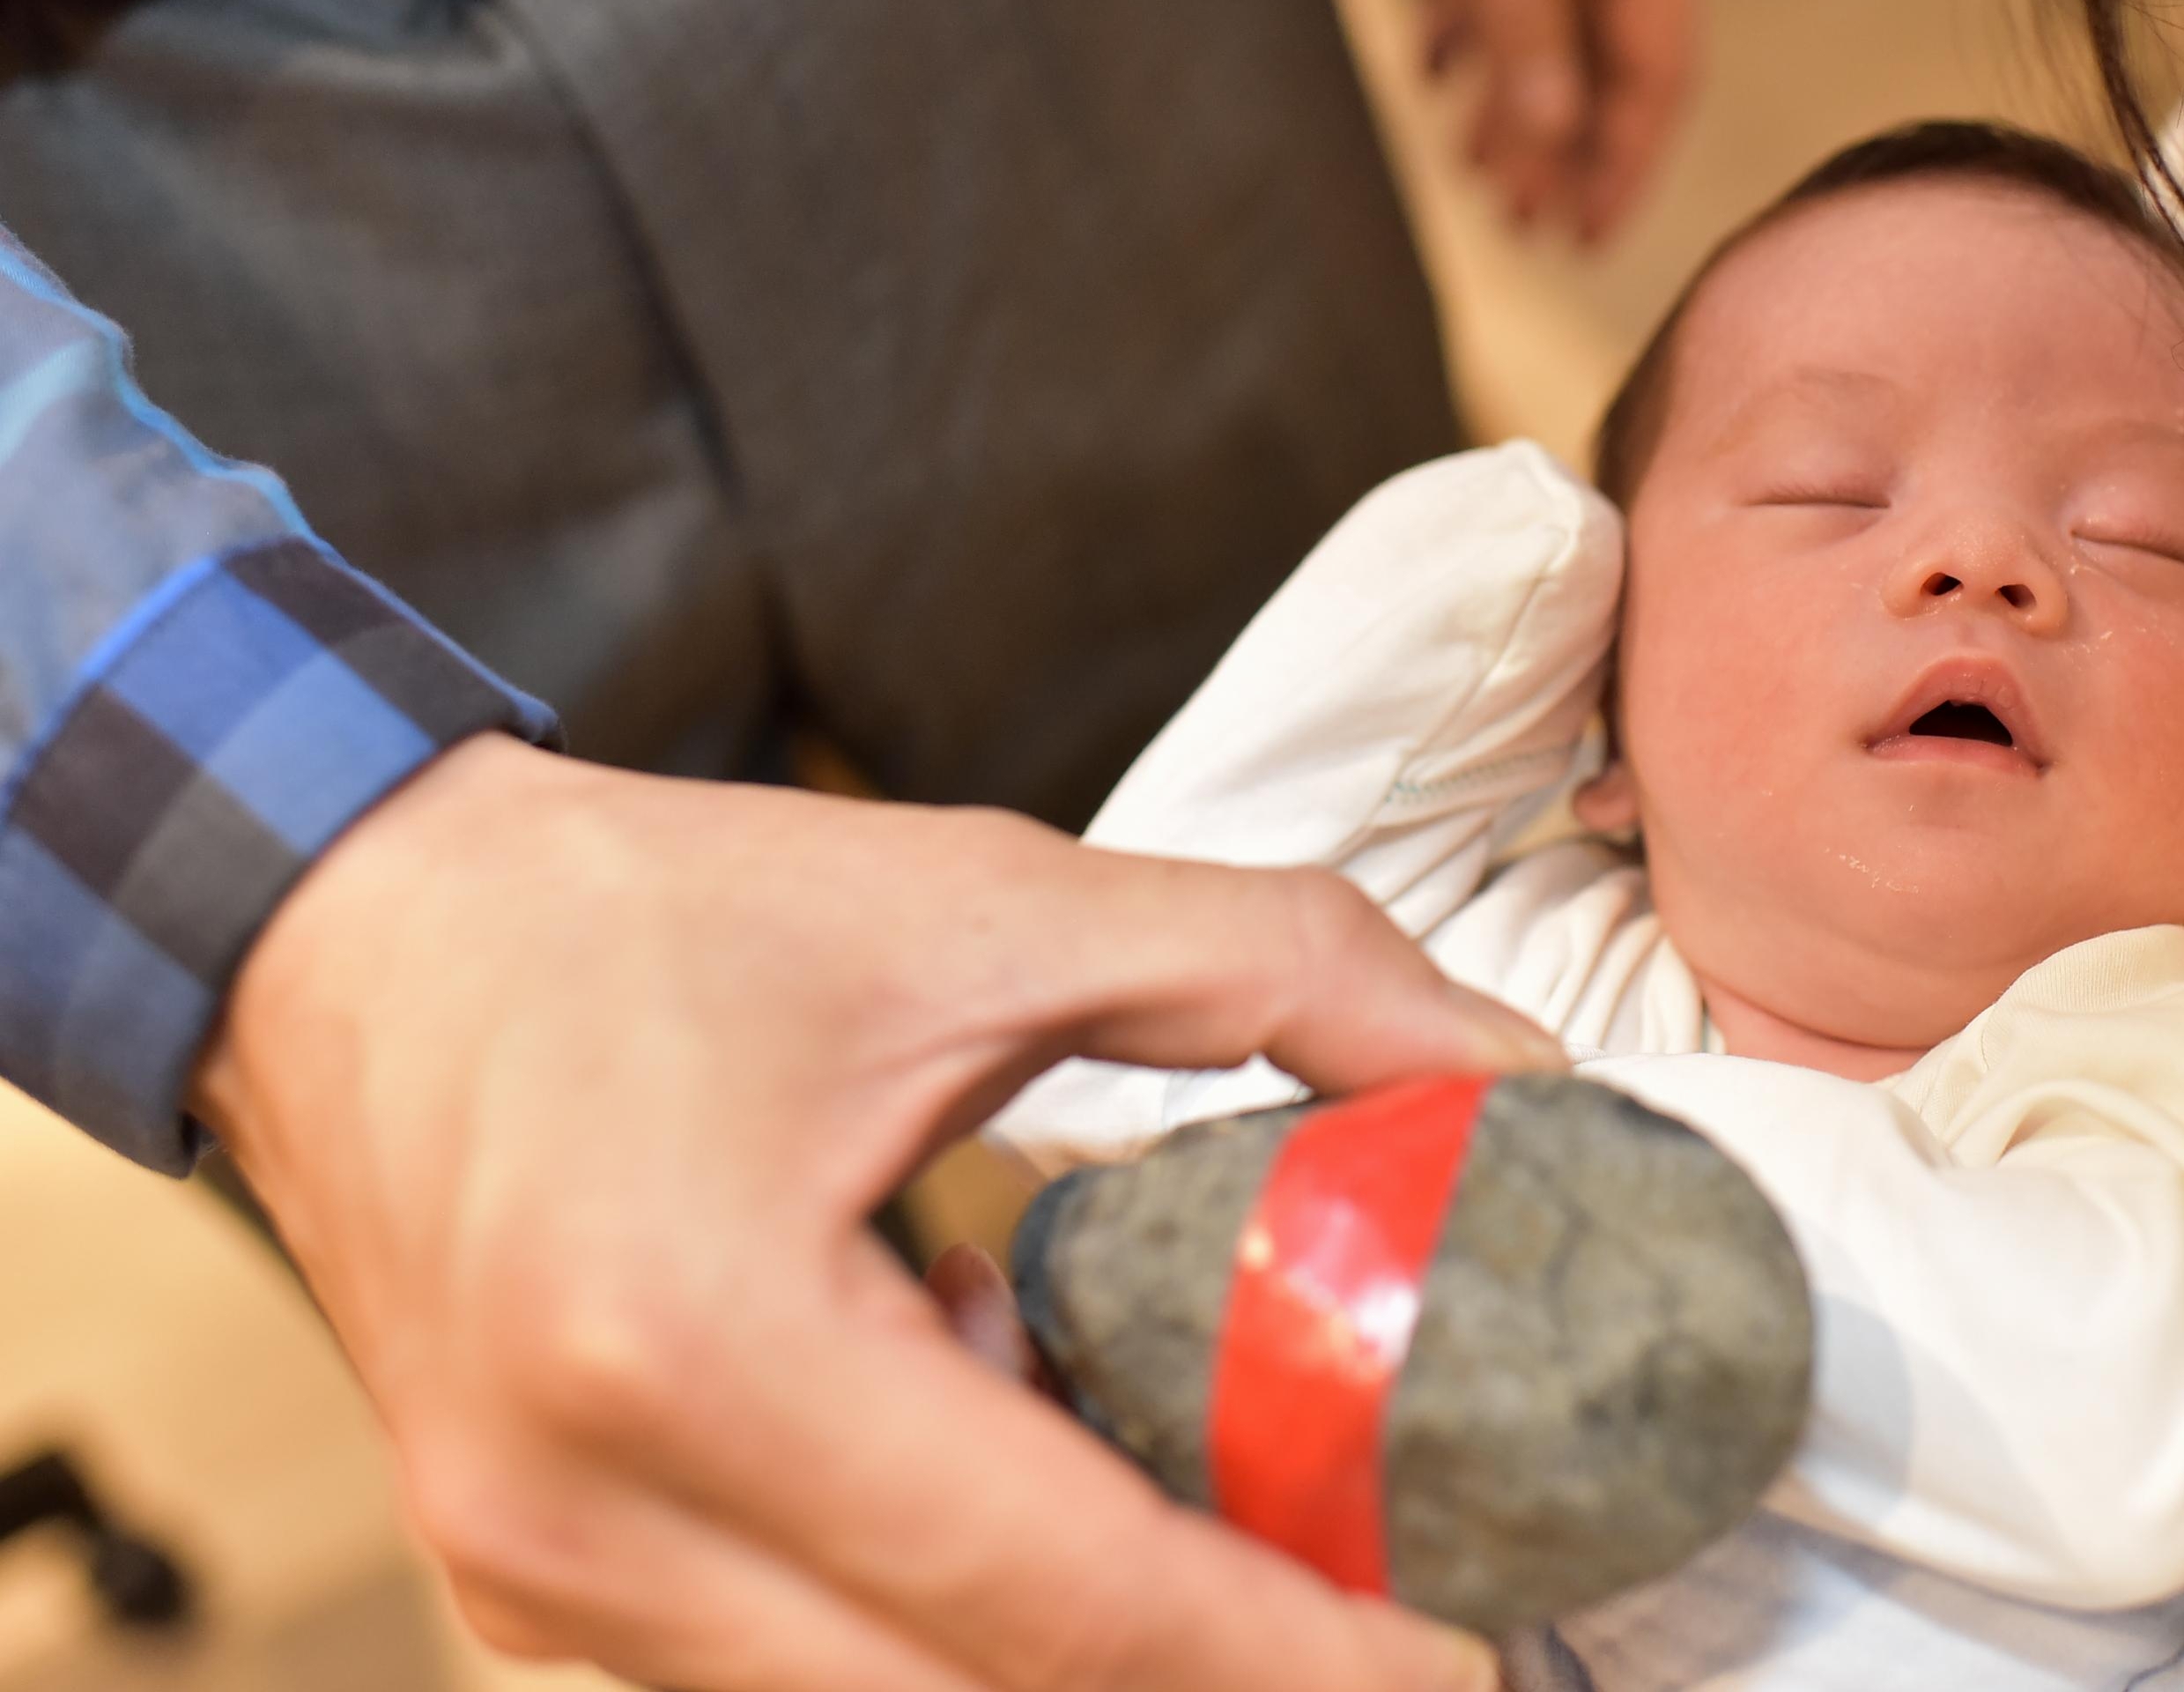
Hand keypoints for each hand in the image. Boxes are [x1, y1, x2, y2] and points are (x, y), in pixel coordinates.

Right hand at [194, 733, 1560, 1691]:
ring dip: (1075, 1650)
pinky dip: (947, 1617)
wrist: (343, 936)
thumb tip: (1513, 1074)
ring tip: (1226, 1518)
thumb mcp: (985, 898)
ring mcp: (541, 1588)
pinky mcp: (534, 1594)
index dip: (1284, 1647)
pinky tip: (1021, 1452)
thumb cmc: (644, 913)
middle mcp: (593, 1521)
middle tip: (1386, 1615)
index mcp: (697, 1345)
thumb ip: (1281, 972)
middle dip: (1212, 1683)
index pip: (1056, 1592)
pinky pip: (798, 1677)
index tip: (1461, 1654)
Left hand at [1359, 0, 1693, 241]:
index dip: (1620, 162)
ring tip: (1475, 167)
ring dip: (1518, 95)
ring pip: (1554, 14)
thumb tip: (1546, 126)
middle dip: (1566, 146)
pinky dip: (1480, 20)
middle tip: (1523, 226)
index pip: (1652, 69)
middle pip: (1607, 53)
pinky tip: (1440, 64)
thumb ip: (1518, 4)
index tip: (1581, 238)